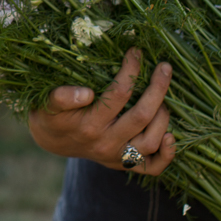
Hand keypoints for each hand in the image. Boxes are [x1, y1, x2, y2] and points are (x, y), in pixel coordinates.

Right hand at [28, 47, 175, 175]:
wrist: (52, 140)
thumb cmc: (52, 114)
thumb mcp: (50, 102)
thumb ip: (62, 97)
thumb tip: (86, 93)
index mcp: (89, 125)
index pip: (117, 95)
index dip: (131, 71)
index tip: (136, 52)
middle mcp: (106, 143)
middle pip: (141, 117)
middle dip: (157, 88)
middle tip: (164, 67)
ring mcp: (117, 157)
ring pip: (151, 141)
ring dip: (163, 116)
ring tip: (164, 97)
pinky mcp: (124, 164)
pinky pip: (152, 167)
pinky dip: (167, 154)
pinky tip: (170, 135)